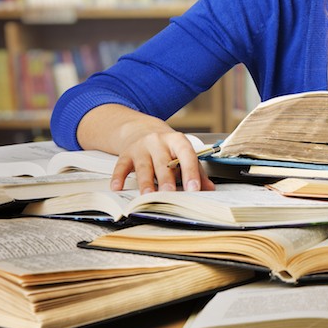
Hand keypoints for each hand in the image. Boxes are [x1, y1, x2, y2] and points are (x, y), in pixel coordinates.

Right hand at [77, 104, 214, 193]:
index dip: (191, 172)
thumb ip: (197, 171)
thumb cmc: (167, 148)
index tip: (194, 189)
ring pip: (144, 166)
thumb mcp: (183, 155)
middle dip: (167, 179)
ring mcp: (141, 147)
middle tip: (170, 194)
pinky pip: (121, 166)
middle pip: (163, 162)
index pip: (187, 155)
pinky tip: (117, 188)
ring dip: (146, 182)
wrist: (142, 131)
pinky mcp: (126, 154)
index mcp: (177, 141)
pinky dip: (118, 177)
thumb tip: (210, 189)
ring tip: (148, 196)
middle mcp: (159, 142)